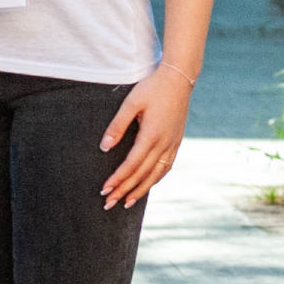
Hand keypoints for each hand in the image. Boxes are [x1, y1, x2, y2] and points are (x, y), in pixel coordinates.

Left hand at [99, 65, 191, 208]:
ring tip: (126, 203)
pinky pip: (166, 167)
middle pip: (142, 174)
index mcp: (152, 135)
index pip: (131, 164)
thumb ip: (117, 125)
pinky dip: (155, 179)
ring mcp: (173, 144)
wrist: (179, 79)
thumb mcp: (131, 102)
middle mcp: (165, 143)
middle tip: (108, 204)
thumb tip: (104, 147)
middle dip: (125, 191)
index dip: (118, 179)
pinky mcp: (176, 142)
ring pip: (156, 174)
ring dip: (141, 190)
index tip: (104, 190)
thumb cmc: (152, 88)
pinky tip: (147, 185)